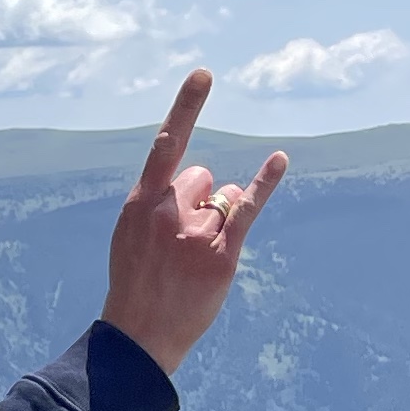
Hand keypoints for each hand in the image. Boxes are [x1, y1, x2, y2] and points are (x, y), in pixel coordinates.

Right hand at [100, 74, 287, 380]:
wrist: (139, 336)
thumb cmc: (136, 283)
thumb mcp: (130, 236)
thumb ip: (157, 203)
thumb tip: (205, 183)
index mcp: (140, 203)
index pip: (167, 145)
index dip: (187, 107)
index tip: (206, 74)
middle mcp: (168, 212)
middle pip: (202, 178)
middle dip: (199, 200)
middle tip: (180, 243)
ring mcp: (195, 233)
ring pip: (223, 198)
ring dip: (217, 219)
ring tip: (193, 258)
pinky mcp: (222, 254)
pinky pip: (247, 209)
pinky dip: (264, 183)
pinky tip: (278, 160)